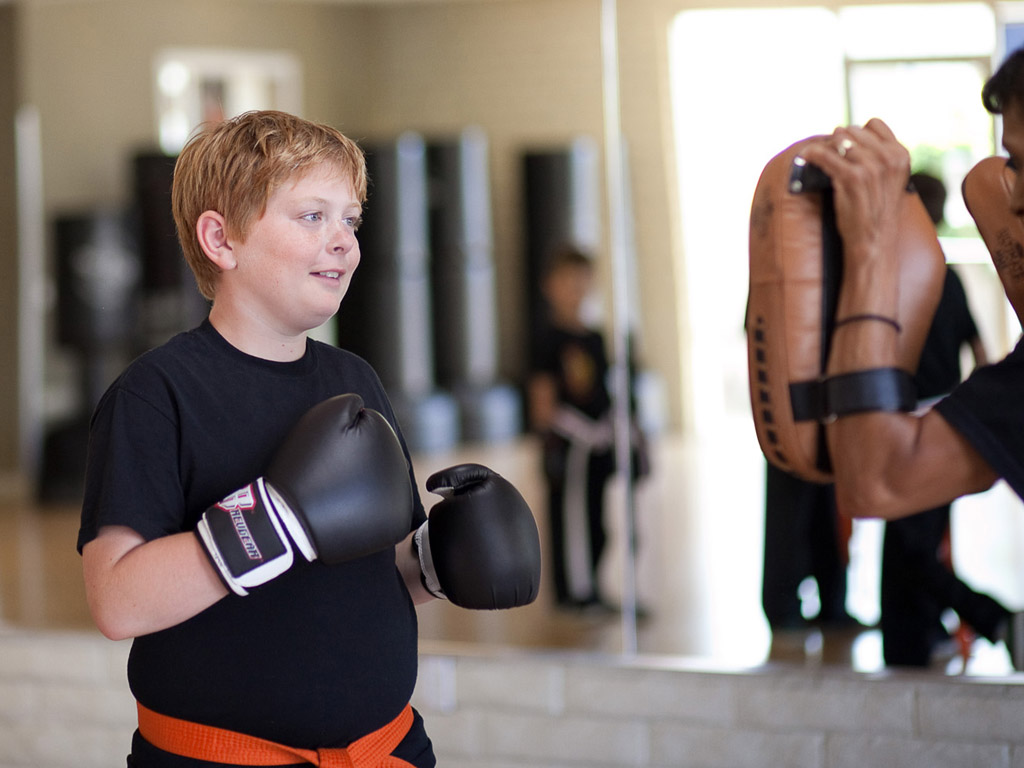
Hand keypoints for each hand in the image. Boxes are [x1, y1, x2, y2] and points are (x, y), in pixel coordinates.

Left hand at [799, 119, 910, 271]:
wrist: (873, 243)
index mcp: (901, 155)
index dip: (856, 133)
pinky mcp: (851, 177)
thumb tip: (852, 138)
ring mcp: (871, 167)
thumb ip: (881, 159)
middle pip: (854, 131)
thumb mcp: (889, 182)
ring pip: (839, 140)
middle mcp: (889, 158)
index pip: (875, 124)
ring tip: (815, 155)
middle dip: (838, 140)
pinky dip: (812, 154)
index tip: (845, 145)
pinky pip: (825, 155)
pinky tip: (805, 157)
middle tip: (827, 153)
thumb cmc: (876, 214)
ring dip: (824, 147)